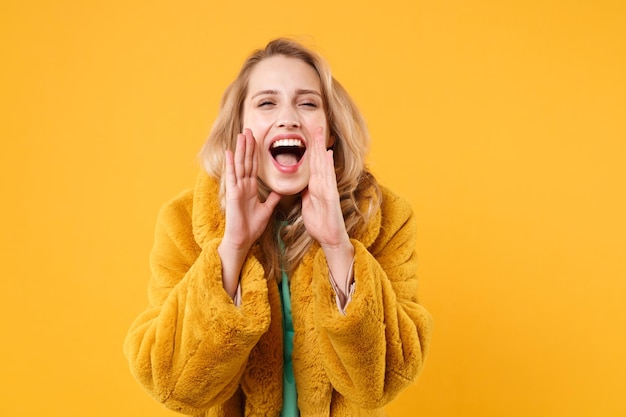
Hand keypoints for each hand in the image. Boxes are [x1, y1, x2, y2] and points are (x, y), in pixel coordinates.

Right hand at [219, 129, 280, 295]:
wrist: (243, 239)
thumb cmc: (252, 226)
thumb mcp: (267, 209)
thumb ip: (273, 199)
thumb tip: (281, 190)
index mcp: (250, 188)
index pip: (253, 166)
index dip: (254, 152)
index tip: (256, 139)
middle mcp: (243, 186)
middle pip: (246, 161)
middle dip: (248, 146)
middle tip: (249, 130)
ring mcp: (237, 189)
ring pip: (240, 165)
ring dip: (240, 150)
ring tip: (241, 135)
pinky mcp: (233, 194)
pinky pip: (232, 177)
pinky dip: (231, 164)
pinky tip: (230, 152)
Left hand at [302, 128, 348, 247]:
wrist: (328, 238)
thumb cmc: (319, 224)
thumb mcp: (307, 206)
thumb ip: (306, 194)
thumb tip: (301, 185)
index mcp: (315, 187)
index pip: (311, 165)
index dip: (310, 150)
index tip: (308, 136)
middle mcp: (322, 184)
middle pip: (318, 161)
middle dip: (316, 144)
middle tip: (316, 127)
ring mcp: (328, 189)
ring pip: (323, 165)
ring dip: (322, 149)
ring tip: (321, 134)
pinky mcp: (331, 196)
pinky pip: (328, 178)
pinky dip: (328, 166)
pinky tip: (327, 154)